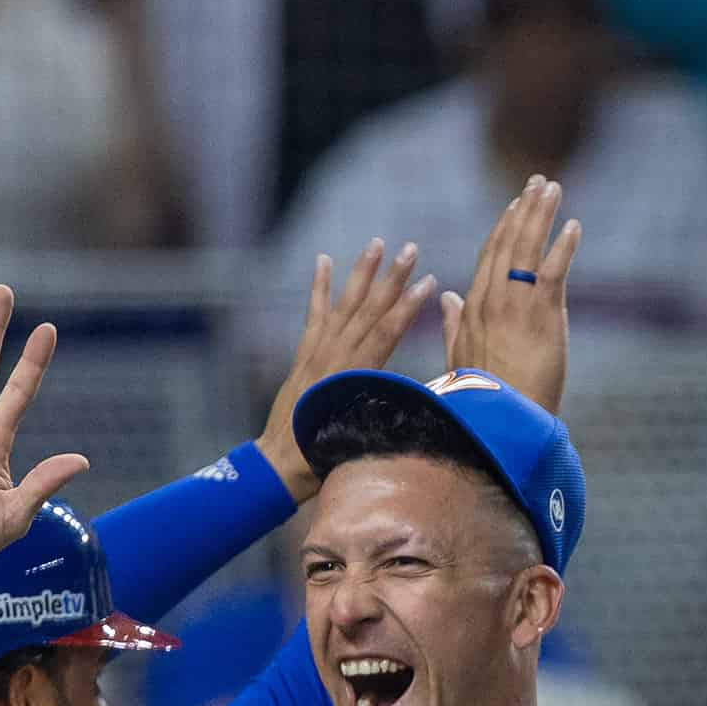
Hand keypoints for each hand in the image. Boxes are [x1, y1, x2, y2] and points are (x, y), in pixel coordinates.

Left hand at [256, 240, 435, 498]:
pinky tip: (324, 261)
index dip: (408, 307)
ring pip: (344, 303)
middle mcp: (334, 355)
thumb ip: (384, 411)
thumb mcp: (361, 436)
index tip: (428, 282)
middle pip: (369, 309)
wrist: (279, 461)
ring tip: (377, 244)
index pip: (386, 332)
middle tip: (410, 249)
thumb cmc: (324, 455)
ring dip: (362, 272)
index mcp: (352, 375)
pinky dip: (319, 286)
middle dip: (392, 278)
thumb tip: (419, 399)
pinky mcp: (304, 352)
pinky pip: (313, 312)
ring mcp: (317, 351)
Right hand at [436, 176, 582, 410]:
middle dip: (523, 209)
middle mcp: (492, 299)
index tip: (515, 205)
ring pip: (527, 248)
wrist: (499, 420)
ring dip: (541, 215)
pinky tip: (573, 225)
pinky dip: (563, 247)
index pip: (490, 257)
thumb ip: (454, 322)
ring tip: (553, 188)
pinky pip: (553, 272)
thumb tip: (447, 295)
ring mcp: (516, 305)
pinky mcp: (541, 316)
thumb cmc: (482, 396)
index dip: (504, 227)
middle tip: (538, 183)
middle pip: (508, 243)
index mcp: (475, 307)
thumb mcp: (460, 354)